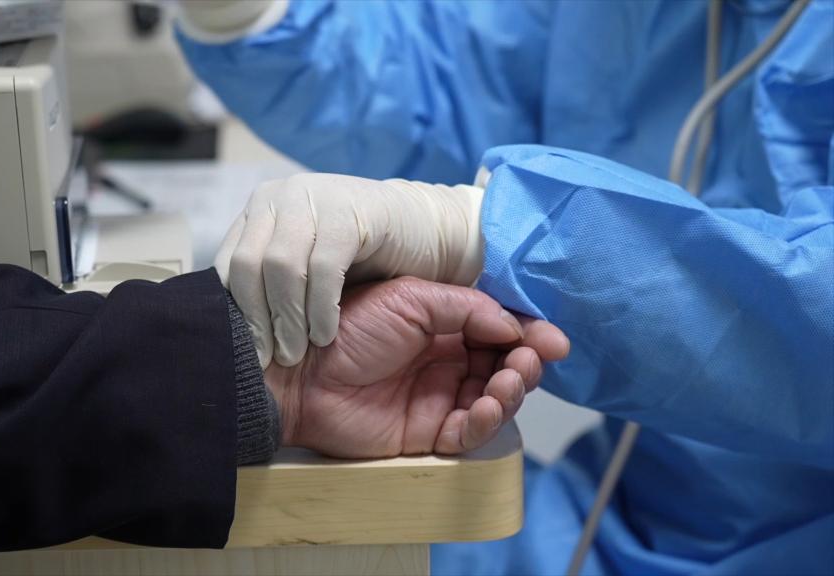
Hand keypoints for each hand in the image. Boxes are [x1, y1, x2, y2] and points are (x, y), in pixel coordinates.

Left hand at [217, 173, 484, 367]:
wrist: (424, 229)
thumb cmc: (360, 256)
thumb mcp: (304, 264)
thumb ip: (268, 281)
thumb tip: (227, 328)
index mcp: (261, 208)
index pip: (227, 263)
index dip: (233, 312)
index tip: (244, 351)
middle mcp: (280, 197)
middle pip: (248, 265)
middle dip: (257, 319)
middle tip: (270, 357)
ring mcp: (314, 198)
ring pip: (281, 267)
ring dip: (287, 318)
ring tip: (297, 351)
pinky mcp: (348, 211)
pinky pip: (323, 267)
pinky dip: (320, 308)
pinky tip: (326, 333)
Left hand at [264, 277, 568, 457]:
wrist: (301, 373)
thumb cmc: (345, 329)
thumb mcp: (412, 300)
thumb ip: (467, 308)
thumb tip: (514, 325)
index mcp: (444, 326)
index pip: (500, 331)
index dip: (528, 335)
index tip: (553, 339)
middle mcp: (447, 362)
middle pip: (505, 366)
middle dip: (526, 362)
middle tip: (530, 360)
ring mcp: (439, 399)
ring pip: (495, 399)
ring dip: (512, 390)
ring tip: (508, 379)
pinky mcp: (428, 434)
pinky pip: (471, 432)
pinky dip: (488, 420)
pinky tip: (488, 405)